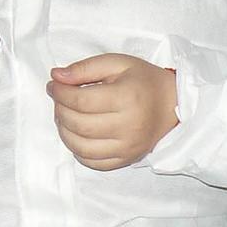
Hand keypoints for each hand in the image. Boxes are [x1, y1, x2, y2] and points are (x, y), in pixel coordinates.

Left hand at [48, 54, 178, 170]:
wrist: (173, 105)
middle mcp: (128, 126)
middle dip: (59, 110)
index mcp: (127, 97)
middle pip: (78, 124)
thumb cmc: (144, 81)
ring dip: (64, 131)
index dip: (59, 93)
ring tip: (64, 116)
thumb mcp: (117, 63)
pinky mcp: (126, 159)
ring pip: (81, 147)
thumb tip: (56, 76)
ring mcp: (128, 147)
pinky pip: (92, 162)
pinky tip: (77, 135)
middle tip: (58, 99)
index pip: (80, 100)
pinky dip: (77, 150)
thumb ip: (85, 67)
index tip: (53, 85)